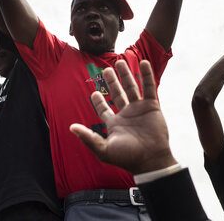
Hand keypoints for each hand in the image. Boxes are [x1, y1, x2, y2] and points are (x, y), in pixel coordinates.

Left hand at [70, 60, 176, 174]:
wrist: (151, 160)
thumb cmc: (127, 158)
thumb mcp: (103, 149)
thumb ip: (88, 137)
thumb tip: (71, 127)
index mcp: (114, 124)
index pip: (104, 109)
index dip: (98, 101)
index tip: (94, 93)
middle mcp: (126, 115)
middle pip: (117, 94)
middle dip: (112, 82)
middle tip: (106, 70)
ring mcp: (139, 110)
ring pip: (131, 88)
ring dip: (126, 75)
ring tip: (120, 62)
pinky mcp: (152, 106)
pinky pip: (149, 87)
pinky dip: (146, 75)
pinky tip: (143, 63)